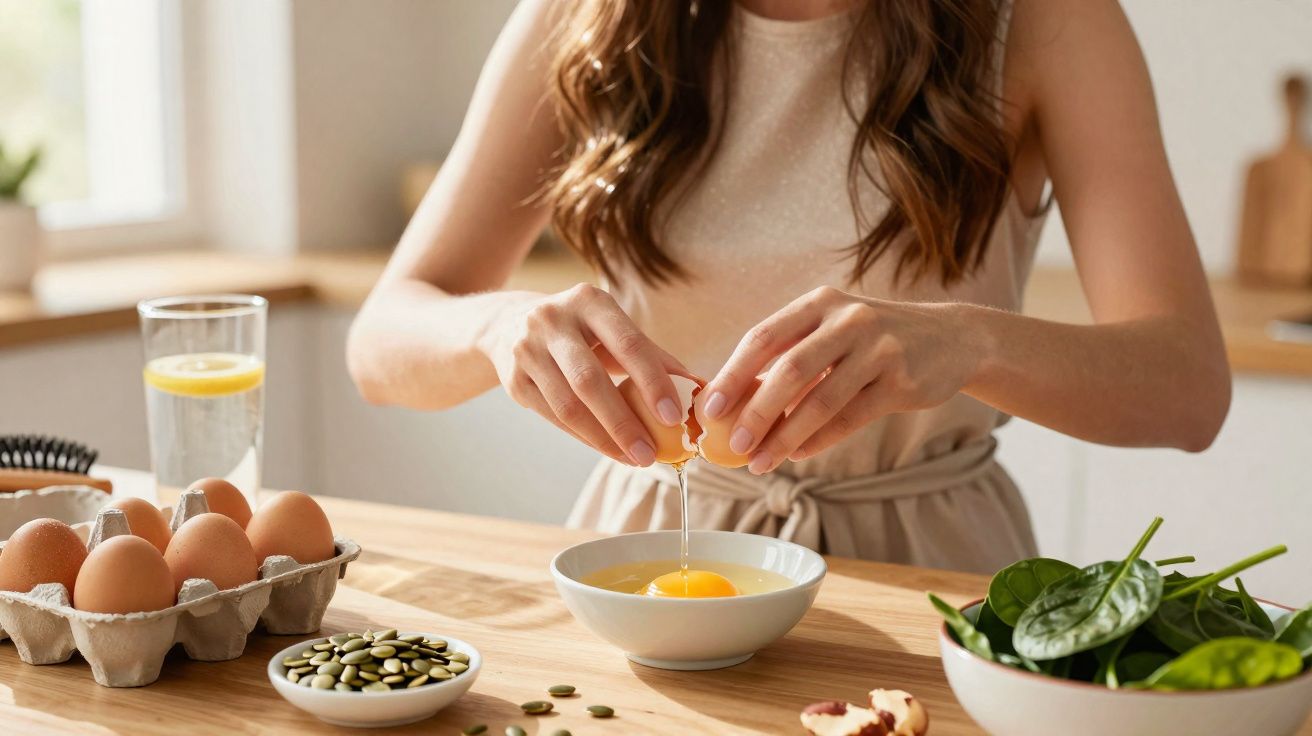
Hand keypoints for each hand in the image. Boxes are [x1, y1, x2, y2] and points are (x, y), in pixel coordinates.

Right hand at [478, 283, 695, 465]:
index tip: (674, 416)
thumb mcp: (613, 329)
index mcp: (589, 301)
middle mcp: (552, 320)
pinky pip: (553, 418)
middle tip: (651, 454)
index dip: (653, 381)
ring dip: (604, 439)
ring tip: (634, 458)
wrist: (509, 324)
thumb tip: (699, 388)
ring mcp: (527, 350)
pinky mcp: (514, 380)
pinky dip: (585, 438)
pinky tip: (609, 450)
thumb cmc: (582, 331)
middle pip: (590, 380)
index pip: (628, 344)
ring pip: (568, 406)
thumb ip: (653, 356)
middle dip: (623, 422)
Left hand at [701, 286, 985, 473]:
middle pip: (789, 370)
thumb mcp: (833, 331)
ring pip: (820, 401)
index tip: (709, 407)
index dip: (733, 374)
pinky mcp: (901, 381)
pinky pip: (850, 418)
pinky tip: (796, 455)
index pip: (764, 337)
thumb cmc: (873, 340)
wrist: (951, 339)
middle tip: (734, 445)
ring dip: (785, 437)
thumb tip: (735, 401)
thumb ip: (791, 357)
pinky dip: (819, 440)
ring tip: (760, 462)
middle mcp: (848, 319)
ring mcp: (879, 349)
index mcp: (820, 303)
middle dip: (756, 412)